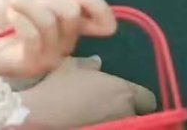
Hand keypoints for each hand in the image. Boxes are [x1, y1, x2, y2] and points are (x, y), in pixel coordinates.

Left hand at [0, 0, 117, 92]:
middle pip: (71, 14)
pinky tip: (11, 14)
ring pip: (51, 22)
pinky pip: (35, 37)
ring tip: (12, 7)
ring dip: (28, 7)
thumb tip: (80, 3)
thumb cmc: (5, 17)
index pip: (96, 17)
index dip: (100, 9)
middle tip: (28, 1)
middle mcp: (63, 44)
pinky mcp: (32, 65)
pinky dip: (21, 19)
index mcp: (67, 26)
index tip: (85, 2)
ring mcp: (49, 57)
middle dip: (47, 0)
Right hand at [19, 58, 157, 127]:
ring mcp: (116, 127)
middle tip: (109, 109)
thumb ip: (88, 65)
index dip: (138, 99)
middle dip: (128, 112)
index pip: (147, 99)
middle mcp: (125, 112)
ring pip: (125, 125)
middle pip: (137, 115)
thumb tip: (97, 62)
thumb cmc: (57, 90)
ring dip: (117, 121)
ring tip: (99, 118)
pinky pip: (112, 129)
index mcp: (123, 91)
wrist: (39, 116)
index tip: (125, 98)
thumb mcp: (69, 67)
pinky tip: (90, 123)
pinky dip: (106, 126)